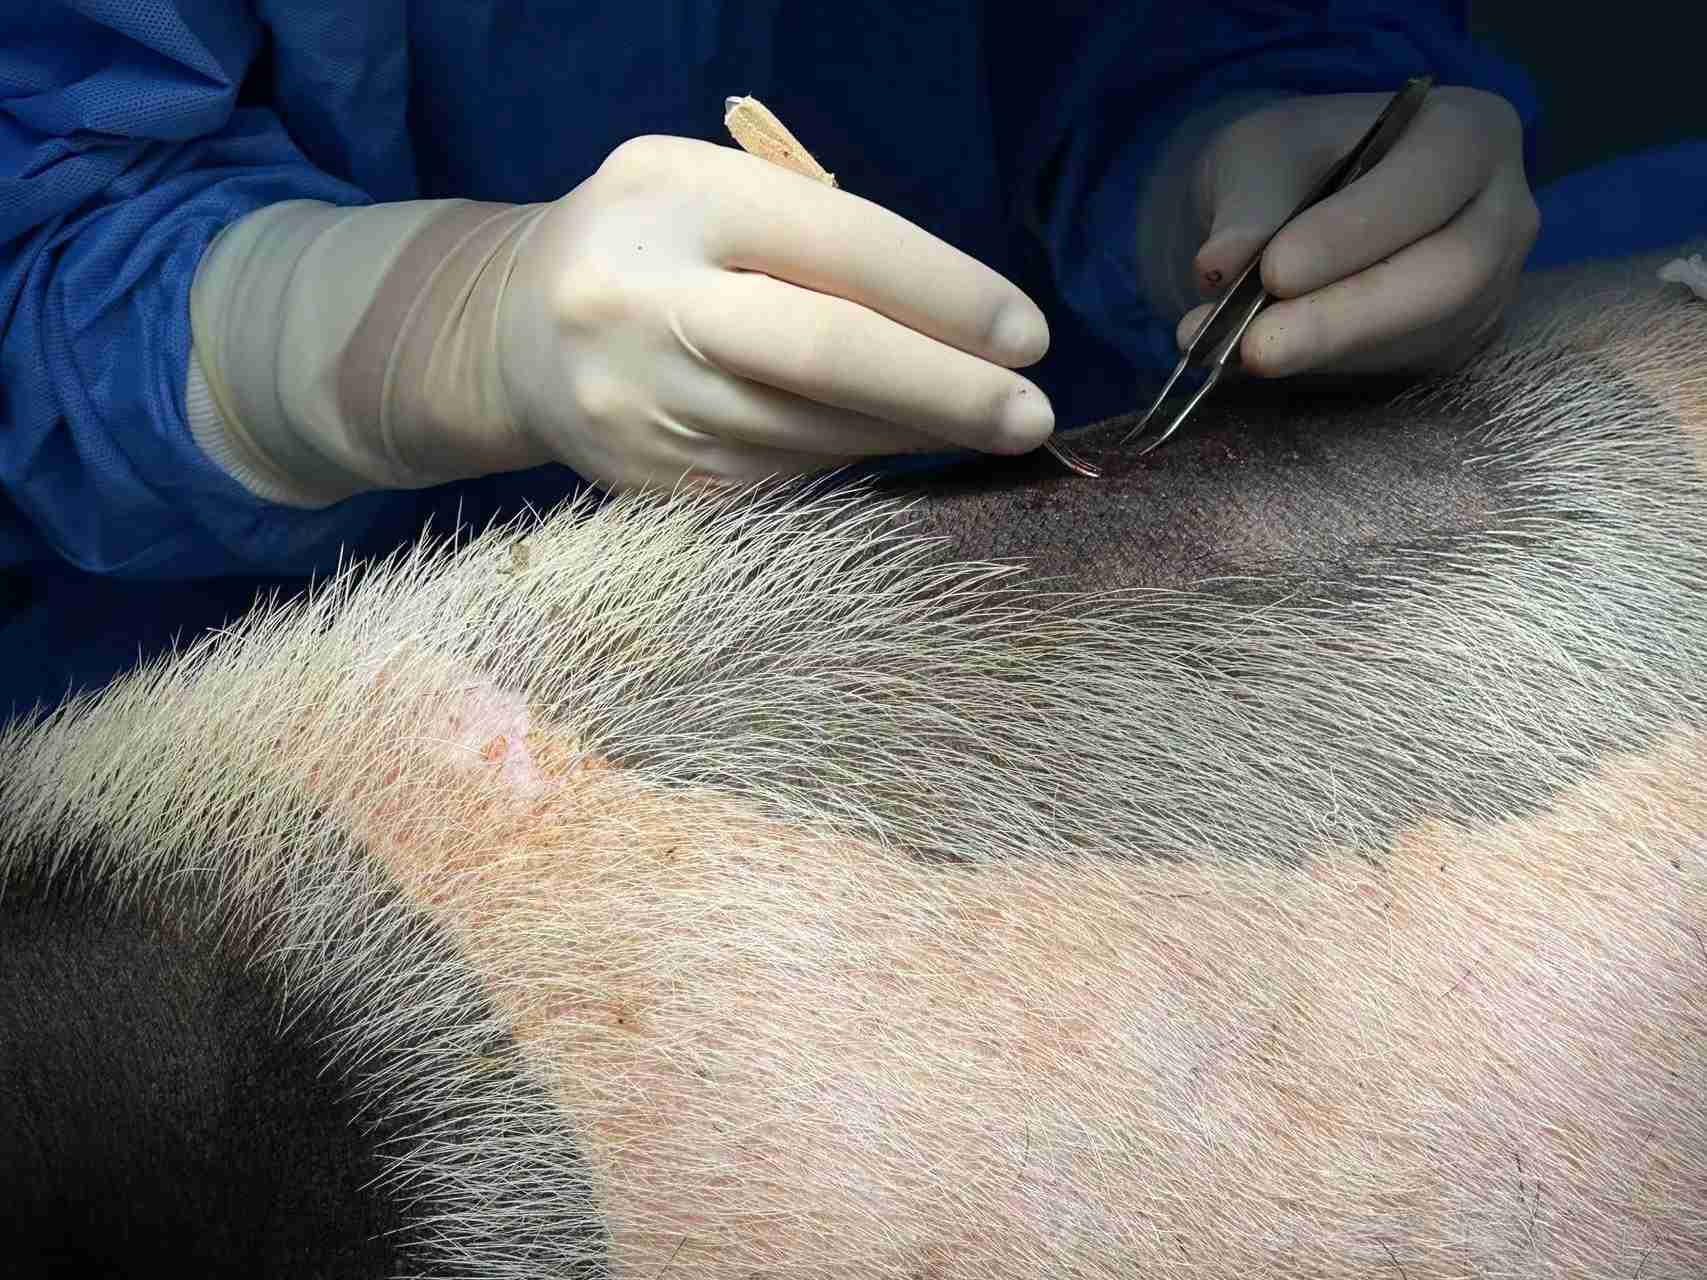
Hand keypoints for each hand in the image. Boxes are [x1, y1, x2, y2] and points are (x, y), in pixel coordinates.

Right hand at [189, 137, 1052, 506]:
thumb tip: (958, 314)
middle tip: (1032, 415)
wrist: (507, 332)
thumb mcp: (709, 185)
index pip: (837, 247)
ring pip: (812, 436)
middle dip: (943, 392)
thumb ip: (814, 224)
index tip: (1028, 334)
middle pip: (822, 358)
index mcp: (674, 205)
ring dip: (912, 437)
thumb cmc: (648, 241)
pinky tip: (898, 449)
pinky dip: (854, 468)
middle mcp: (648, 307)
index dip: (945, 294)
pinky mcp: (649, 484)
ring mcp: (642, 408)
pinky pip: (781, 485)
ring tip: (984, 427)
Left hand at [1177, 87, 1539, 377]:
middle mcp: (1502, 211)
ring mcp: (1491, 286)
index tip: (1274, 271)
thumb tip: (1219, 266)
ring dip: (1328, 354)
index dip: (1354, 232)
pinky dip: (1326, 370)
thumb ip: (1247, 203)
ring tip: (1238, 352)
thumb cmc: (1293, 160)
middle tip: (1256, 346)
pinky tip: (1265, 359)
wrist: (1299, 202)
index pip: (1430, 182)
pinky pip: (1401, 367)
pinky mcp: (1457, 343)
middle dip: (1346, 317)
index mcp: (1470, 132)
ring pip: (1426, 334)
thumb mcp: (1259, 152)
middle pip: (1450, 274)